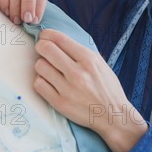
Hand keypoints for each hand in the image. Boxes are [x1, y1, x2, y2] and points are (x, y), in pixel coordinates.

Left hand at [34, 29, 147, 151]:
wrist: (113, 116)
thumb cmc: (107, 89)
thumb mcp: (100, 64)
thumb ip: (80, 53)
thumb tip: (57, 41)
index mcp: (88, 59)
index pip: (59, 38)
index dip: (47, 34)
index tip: (44, 36)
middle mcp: (77, 72)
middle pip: (45, 49)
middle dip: (41, 46)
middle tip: (42, 50)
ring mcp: (67, 88)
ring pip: (39, 66)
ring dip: (42, 65)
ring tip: (49, 70)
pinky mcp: (59, 103)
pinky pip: (39, 84)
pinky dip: (41, 81)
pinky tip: (49, 83)